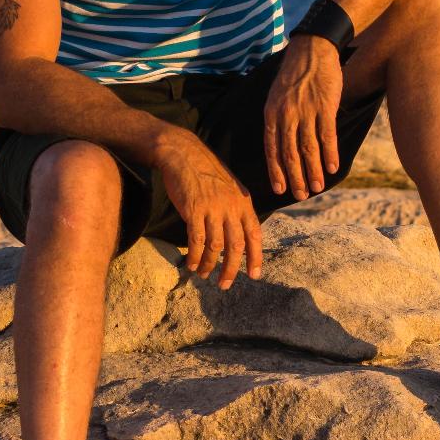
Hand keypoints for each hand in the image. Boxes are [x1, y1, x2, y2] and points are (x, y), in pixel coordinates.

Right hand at [155, 131, 262, 288]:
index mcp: (243, 203)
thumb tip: (238, 234)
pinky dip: (195, 256)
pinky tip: (191, 265)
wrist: (184, 154)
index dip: (255, 257)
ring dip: (210, 265)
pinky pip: (197, 240)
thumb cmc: (206, 172)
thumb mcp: (230, 188)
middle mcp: (231, 207)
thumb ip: (236, 209)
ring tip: (203, 275)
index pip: (254, 234)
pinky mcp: (194, 210)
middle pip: (236, 246)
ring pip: (216, 246)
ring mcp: (213, 209)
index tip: (254, 275)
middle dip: (231, 269)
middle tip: (225, 285)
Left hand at [263, 36, 342, 199]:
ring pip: (308, 149)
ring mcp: (306, 111)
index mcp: (272, 114)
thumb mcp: (277, 96)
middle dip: (295, 177)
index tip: (279, 188)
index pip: (271, 149)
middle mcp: (286, 115)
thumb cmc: (295, 74)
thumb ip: (278, 120)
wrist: (312, 49)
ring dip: (313, 171)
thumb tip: (281, 145)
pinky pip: (327, 136)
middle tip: (301, 195)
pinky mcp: (325, 107)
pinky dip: (330, 154)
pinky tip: (332, 168)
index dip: (275, 170)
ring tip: (317, 187)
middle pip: (290, 153)